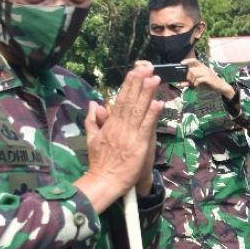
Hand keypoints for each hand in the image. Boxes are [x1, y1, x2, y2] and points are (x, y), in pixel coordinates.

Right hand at [80, 63, 162, 211]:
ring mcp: (130, 135)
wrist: (104, 180)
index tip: (134, 72)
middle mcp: (120, 126)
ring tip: (154, 79)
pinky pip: (146, 126)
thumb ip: (92, 120)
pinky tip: (158, 103)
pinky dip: (152, 114)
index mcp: (110, 124)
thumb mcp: (91, 139)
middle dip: (139, 83)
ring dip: (147, 94)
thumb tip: (94, 103)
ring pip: (139, 110)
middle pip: (130, 101)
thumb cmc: (100, 162)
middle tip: (147, 68)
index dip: (128, 85)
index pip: (120, 100)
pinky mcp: (139, 145)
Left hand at [182, 58, 233, 99]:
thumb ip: (189, 82)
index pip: (194, 60)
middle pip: (191, 69)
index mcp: (202, 67)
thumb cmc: (209, 83)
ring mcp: (207, 73)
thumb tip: (180, 84)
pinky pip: (199, 79)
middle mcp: (204, 68)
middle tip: (189, 82)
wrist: (221, 86)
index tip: (181, 63)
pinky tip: (197, 86)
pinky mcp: (208, 78)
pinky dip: (196, 84)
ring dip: (191, 80)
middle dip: (188, 76)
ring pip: (194, 73)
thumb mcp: (199, 82)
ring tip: (193, 84)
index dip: (187, 61)